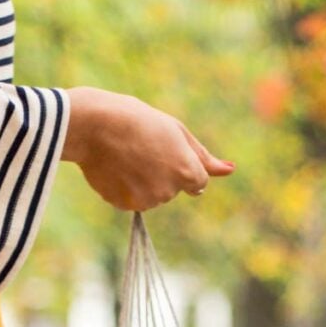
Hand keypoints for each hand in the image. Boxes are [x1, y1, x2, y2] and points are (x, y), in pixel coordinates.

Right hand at [60, 86, 234, 209]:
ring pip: (153, 196)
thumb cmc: (138, 121)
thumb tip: (230, 171)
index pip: (198, 181)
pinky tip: (116, 167)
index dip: (183, 164)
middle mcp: (169, 192)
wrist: (95, 127)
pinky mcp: (125, 206)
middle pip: (174, 189)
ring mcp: (146, 201)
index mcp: (186, 171)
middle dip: (164, 172)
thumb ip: (203, 157)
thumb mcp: (176, 131)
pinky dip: (127, 187)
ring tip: (127, 155)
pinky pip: (132, 199)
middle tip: (143, 146)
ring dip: (144, 181)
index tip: (167, 150)